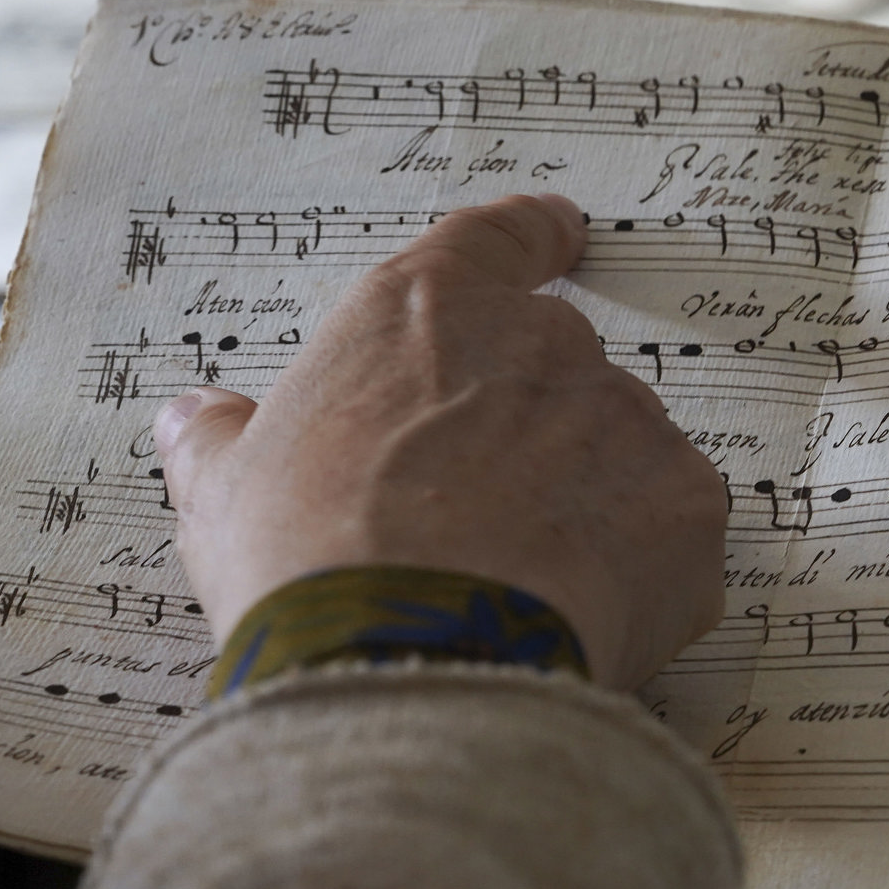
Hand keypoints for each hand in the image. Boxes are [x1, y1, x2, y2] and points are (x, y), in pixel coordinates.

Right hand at [152, 194, 726, 689]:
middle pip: (558, 368)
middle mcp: (544, 343)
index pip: (496, 239)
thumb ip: (223, 443)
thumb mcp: (227, 495)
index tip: (560, 235)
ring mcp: (629, 420)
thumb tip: (199, 419)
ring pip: (620, 455)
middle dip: (533, 435)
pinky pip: (671, 533)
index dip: (531, 237)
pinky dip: (640, 570)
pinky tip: (582, 621)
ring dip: (587, 505)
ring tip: (518, 591)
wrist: (412, 654)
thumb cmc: (307, 563)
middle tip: (482, 521)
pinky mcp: (689, 505)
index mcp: (426, 311)